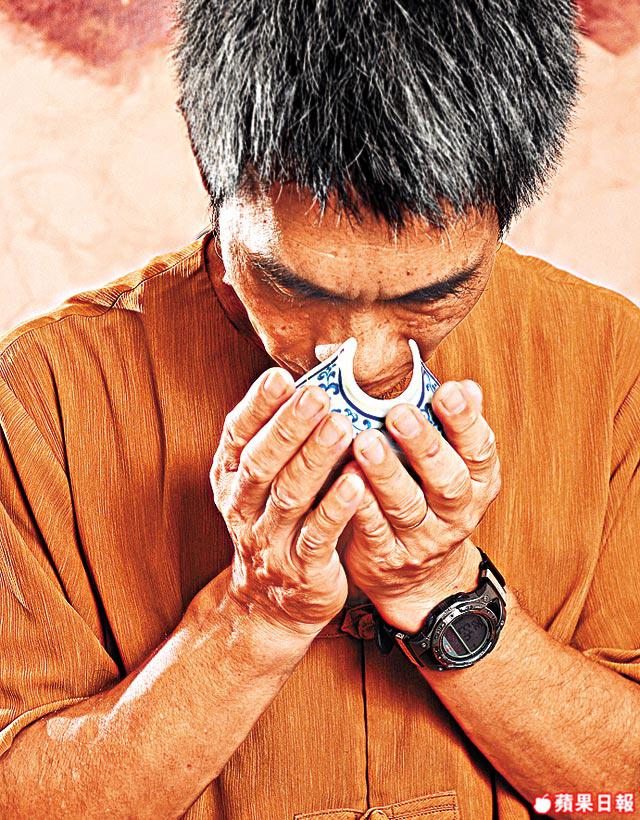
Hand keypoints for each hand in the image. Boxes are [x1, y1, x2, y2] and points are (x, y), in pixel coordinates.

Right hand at [209, 368, 363, 639]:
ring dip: (315, 460)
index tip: (280, 377)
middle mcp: (243, 507)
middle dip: (289, 427)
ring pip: (290, 496)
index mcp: (231, 479)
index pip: (237, 436)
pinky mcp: (301, 568)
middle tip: (317, 395)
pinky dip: (336, 508)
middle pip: (262, 463)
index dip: (257, 406)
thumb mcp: (262, 484)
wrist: (270, 602)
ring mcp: (270, 540)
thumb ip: (279, 442)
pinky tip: (356, 482)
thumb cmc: (275, 524)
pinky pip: (318, 535)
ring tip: (341, 427)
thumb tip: (315, 387)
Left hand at [341, 380, 500, 631]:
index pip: (480, 450)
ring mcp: (422, 539)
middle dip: (424, 445)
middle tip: (398, 412)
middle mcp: (455, 513)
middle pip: (446, 480)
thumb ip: (455, 429)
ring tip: (365, 441)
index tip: (448, 390)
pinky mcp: (386, 557)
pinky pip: (372, 530)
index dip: (466, 421)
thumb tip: (466, 386)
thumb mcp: (453, 469)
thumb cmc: (430, 503)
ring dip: (386, 473)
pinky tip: (345, 477)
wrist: (420, 580)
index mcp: (477, 484)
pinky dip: (359, 504)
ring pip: (406, 506)